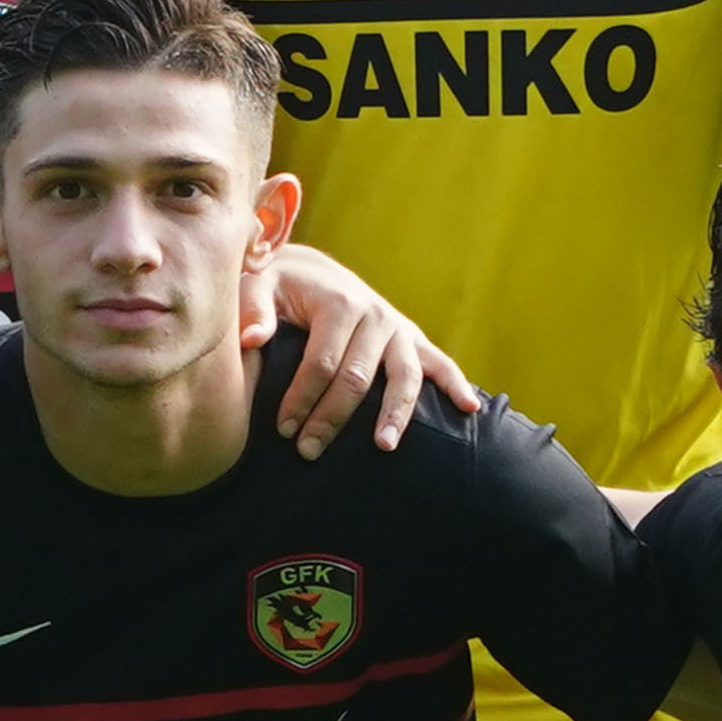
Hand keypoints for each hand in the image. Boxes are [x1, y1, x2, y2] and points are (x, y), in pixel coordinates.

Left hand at [254, 244, 474, 453]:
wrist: (309, 269)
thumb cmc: (276, 284)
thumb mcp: (256, 285)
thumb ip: (253, 310)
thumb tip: (251, 339)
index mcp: (339, 302)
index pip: (322, 362)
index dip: (301, 398)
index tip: (283, 429)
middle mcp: (375, 314)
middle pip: (358, 377)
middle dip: (332, 418)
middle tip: (308, 451)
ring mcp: (397, 328)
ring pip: (404, 376)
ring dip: (394, 414)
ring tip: (384, 446)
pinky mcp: (410, 338)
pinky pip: (439, 363)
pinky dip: (456, 384)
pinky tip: (470, 409)